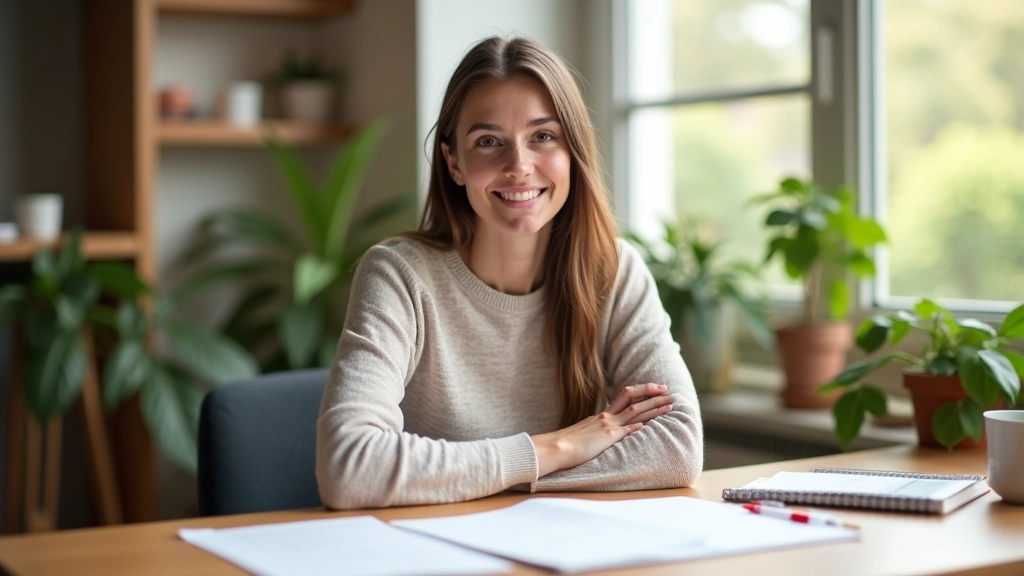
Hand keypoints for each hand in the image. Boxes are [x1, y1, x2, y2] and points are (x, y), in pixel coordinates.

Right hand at [529, 383, 672, 476]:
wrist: (554, 448)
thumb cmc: (565, 445)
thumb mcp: (582, 434)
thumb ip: (594, 432)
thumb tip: (603, 435)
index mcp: (600, 416)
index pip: (624, 397)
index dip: (640, 392)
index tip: (653, 389)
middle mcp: (605, 417)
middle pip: (632, 399)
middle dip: (651, 393)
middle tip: (667, 390)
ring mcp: (607, 426)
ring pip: (635, 411)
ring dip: (654, 407)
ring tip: (669, 404)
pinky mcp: (607, 437)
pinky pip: (627, 429)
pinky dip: (639, 425)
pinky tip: (650, 424)